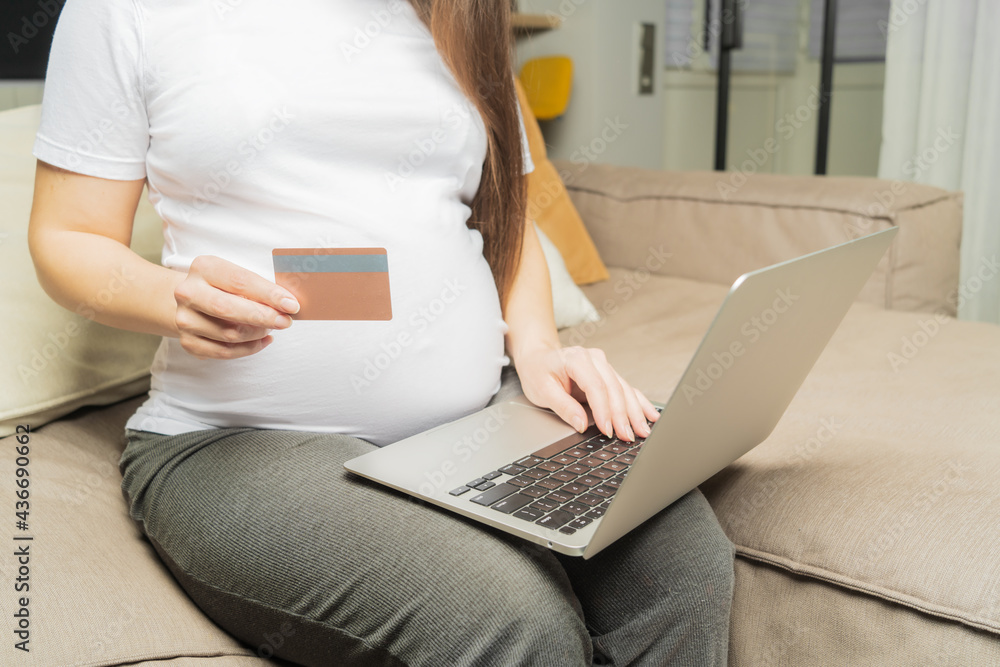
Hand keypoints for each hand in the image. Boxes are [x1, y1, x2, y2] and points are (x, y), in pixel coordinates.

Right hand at [173, 255, 298, 358]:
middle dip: (263, 317)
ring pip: (229, 334)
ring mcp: (185, 319)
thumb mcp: (238, 277)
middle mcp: (188, 292)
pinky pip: (224, 352)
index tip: (291, 305)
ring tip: (270, 327)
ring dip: (257, 333)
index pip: (240, 282)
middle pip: (228, 309)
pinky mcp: (187, 341)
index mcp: (204, 268)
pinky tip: (262, 340)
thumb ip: (260, 288)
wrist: (191, 300)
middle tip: (286, 322)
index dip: (268, 295)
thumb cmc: (223, 286)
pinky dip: (249, 348)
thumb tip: (289, 305)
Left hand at [514, 343, 659, 441]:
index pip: (596, 387)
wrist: (538, 357)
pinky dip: (639, 402)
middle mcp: (595, 359)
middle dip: (623, 415)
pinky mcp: (608, 373)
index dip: (604, 411)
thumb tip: (581, 425)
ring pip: (624, 389)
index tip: (608, 430)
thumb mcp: (542, 391)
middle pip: (614, 388)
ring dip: (635, 412)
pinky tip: (651, 414)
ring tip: (643, 431)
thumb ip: (563, 407)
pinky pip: (626, 388)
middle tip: (629, 436)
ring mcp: (604, 365)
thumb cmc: (538, 371)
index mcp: (577, 359)